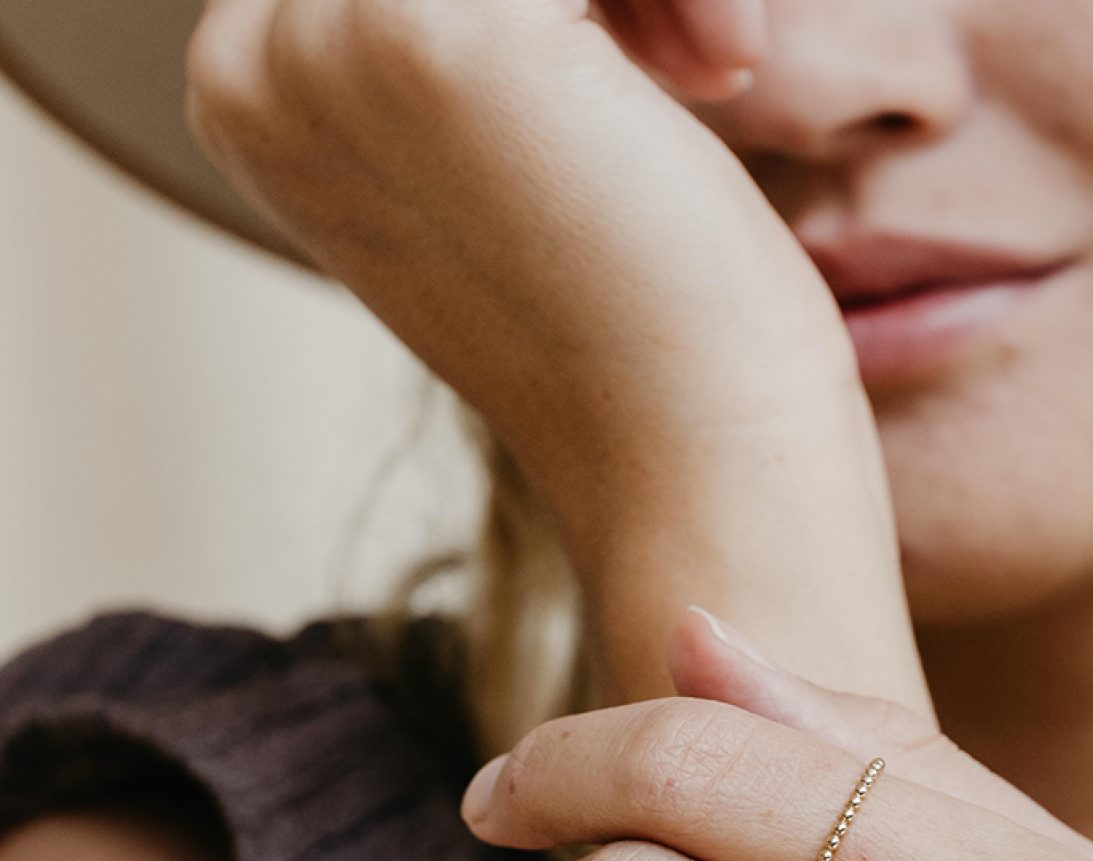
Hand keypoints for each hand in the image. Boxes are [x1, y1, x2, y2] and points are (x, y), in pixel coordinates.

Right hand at [183, 0, 863, 577]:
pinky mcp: (423, 29)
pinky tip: (719, 65)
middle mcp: (257, 64)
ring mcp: (323, 42)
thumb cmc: (652, 338)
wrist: (699, 470)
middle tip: (700, 62)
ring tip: (714, 64)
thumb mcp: (516, 148)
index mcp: (261, 93)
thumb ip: (479, 35)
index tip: (652, 62)